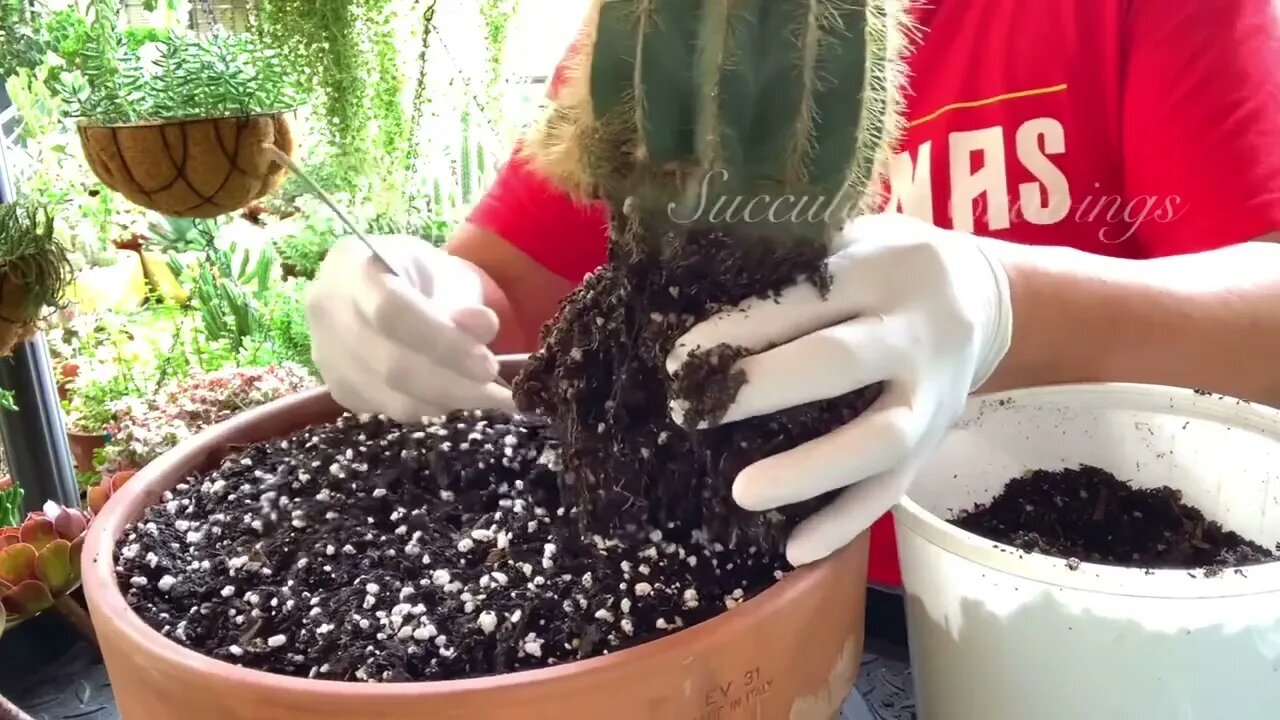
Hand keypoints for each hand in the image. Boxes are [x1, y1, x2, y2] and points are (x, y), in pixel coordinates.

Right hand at [307, 235, 513, 422]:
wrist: (384, 285)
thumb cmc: (420, 275)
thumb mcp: (447, 273)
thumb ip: (464, 300)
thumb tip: (482, 328)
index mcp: (352, 267)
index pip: (393, 313)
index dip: (442, 343)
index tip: (487, 365)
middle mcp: (327, 312)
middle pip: (390, 363)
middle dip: (452, 383)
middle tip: (497, 392)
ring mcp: (326, 354)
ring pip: (388, 395)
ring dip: (445, 401)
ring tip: (485, 397)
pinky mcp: (336, 386)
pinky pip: (385, 408)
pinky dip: (426, 408)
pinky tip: (452, 397)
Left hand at [666, 212, 1013, 565]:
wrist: (988, 301)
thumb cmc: (891, 265)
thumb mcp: (854, 237)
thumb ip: (795, 259)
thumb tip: (691, 290)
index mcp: (882, 268)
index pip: (805, 298)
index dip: (741, 328)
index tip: (680, 359)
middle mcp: (913, 332)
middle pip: (839, 363)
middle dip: (762, 389)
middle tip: (692, 413)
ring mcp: (931, 396)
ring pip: (877, 440)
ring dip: (809, 471)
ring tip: (741, 493)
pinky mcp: (934, 444)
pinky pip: (894, 490)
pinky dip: (846, 523)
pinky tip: (795, 550)